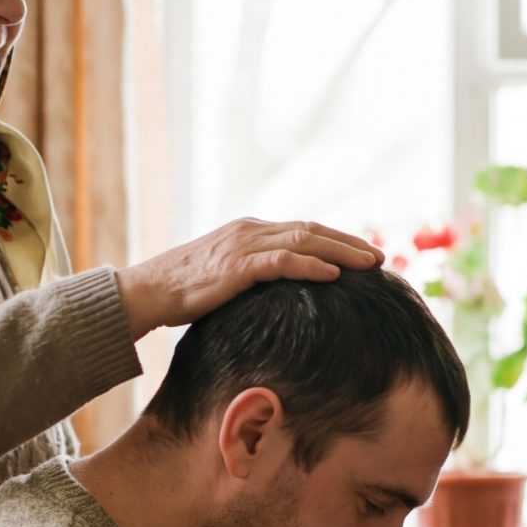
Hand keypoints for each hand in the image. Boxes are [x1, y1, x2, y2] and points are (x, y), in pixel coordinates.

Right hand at [115, 219, 381, 339]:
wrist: (147, 292)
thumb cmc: (182, 293)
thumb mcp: (224, 279)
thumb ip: (251, 277)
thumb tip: (278, 298)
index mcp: (249, 232)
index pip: (302, 229)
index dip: (336, 239)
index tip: (363, 253)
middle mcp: (250, 231)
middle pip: (311, 229)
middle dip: (349, 242)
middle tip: (380, 257)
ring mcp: (243, 245)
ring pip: (304, 240)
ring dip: (341, 251)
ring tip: (370, 265)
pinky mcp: (236, 265)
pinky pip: (282, 262)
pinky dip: (311, 265)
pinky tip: (334, 275)